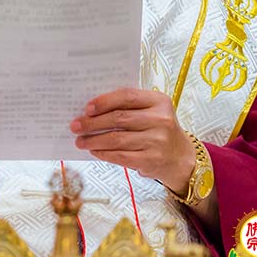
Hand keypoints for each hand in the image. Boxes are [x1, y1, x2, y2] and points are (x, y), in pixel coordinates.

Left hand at [71, 88, 195, 192]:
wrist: (180, 158)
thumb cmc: (159, 130)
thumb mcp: (152, 111)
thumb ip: (129, 107)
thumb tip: (91, 110)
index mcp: (159, 101)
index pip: (127, 96)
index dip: (104, 101)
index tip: (86, 108)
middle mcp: (161, 120)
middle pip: (119, 118)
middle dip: (92, 123)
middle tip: (75, 125)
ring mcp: (157, 141)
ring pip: (117, 139)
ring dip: (94, 140)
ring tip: (80, 141)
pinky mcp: (151, 160)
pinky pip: (120, 156)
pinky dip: (104, 153)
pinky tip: (94, 150)